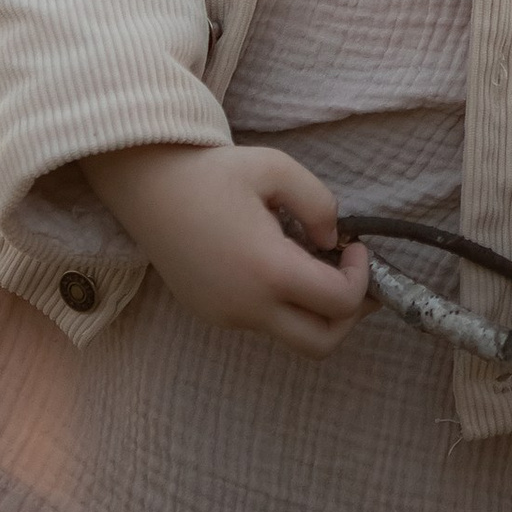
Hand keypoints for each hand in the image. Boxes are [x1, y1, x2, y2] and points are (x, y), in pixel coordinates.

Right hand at [86, 141, 370, 356]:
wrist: (150, 188)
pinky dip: (283, 303)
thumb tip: (332, 239)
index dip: (361, 277)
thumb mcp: (276, 168)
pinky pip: (262, 322)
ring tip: (310, 260)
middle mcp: (248, 306)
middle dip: (348, 314)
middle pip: (321, 343)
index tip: (355, 244)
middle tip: (350, 274)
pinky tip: (275, 263)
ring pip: (291, 335)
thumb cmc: (214, 173)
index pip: (338, 302)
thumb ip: (319, 202)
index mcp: (268, 271)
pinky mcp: (212, 315)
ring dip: (314, 308)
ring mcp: (227, 317)